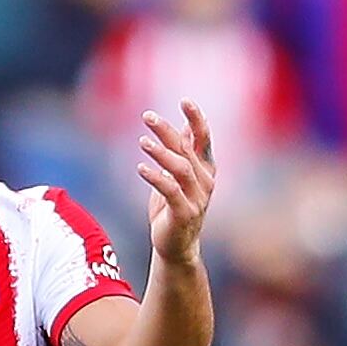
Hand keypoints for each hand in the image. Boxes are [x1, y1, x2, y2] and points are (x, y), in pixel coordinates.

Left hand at [141, 102, 215, 264]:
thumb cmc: (174, 207)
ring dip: (161, 153)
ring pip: (180, 169)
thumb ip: (184, 152)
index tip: (185, 101)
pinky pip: (170, 191)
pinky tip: (141, 167)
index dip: (197, 119)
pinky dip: (155, 178)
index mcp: (205, 169)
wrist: (176, 245)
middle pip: (186, 150)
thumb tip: (185, 125)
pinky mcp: (184, 214)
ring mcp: (197, 199)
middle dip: (167, 131)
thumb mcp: (180, 175)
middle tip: (147, 116)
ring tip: (142, 142)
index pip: (203, 139)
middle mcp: (205, 182)